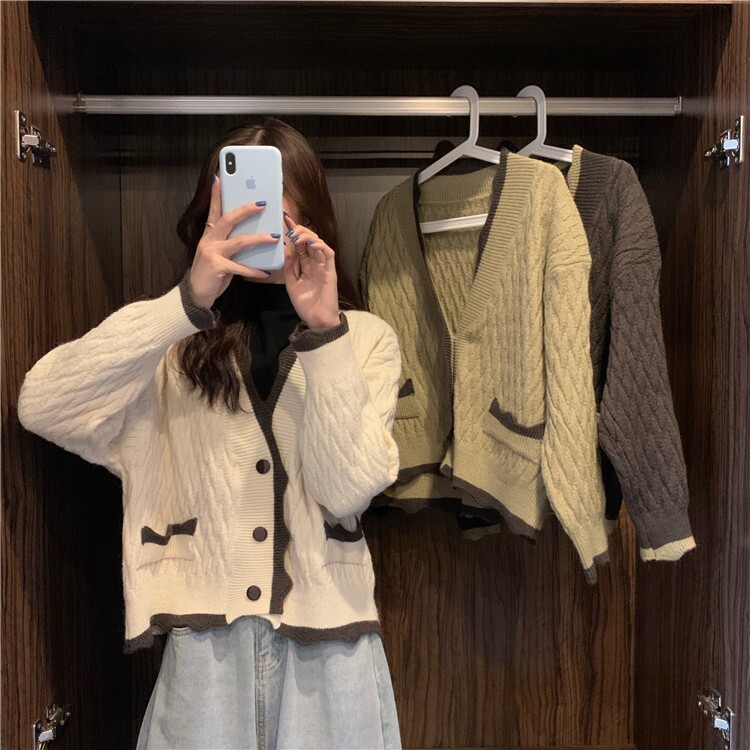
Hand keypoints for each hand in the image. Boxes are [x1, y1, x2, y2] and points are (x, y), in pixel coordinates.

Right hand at [189, 176, 280, 307]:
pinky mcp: (218, 267)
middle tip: (262, 204)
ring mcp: (212, 252)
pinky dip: (254, 270)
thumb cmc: (211, 274)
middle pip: (228, 219)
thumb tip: (250, 237)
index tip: (219, 178)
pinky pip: (241, 267)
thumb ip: (229, 244)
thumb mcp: (218, 255)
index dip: (216, 194)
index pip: (214, 210)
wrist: (196, 296)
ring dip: (259, 239)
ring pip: (239, 241)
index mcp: (209, 235)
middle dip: (246, 210)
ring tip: (274, 237)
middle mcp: (209, 240)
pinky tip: (266, 272)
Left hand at [282, 214, 339, 330]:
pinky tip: (310, 243)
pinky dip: (320, 245)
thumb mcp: (291, 284)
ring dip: (308, 236)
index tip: (284, 219)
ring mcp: (324, 266)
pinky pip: (328, 253)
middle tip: (289, 226)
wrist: (316, 320)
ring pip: (319, 243)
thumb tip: (285, 248)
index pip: (300, 244)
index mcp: (305, 265)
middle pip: (309, 240)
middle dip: (300, 230)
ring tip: (296, 235)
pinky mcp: (331, 271)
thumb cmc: (305, 305)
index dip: (293, 231)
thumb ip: (288, 267)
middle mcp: (315, 263)